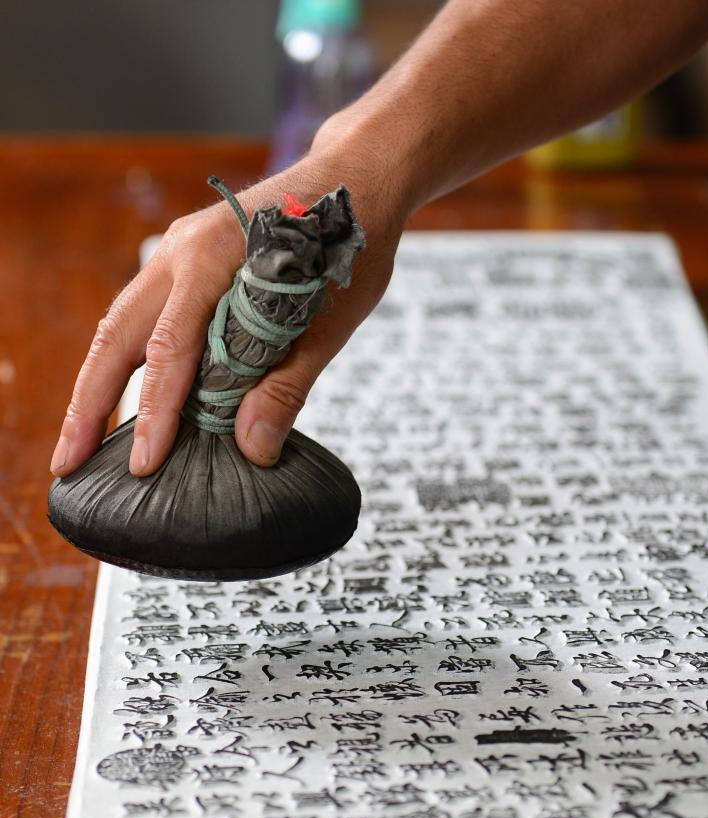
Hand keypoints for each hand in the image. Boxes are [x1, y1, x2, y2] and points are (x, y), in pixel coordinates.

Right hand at [51, 143, 405, 477]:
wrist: (356, 180)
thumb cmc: (347, 245)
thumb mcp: (330, 321)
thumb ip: (287, 384)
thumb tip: (252, 448)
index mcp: (213, 261)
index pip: (171, 351)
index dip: (157, 414)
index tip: (145, 464)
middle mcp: (181, 253)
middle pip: (117, 337)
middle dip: (89, 404)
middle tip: (68, 463)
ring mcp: (179, 253)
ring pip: (122, 326)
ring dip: (98, 384)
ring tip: (82, 440)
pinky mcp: (189, 262)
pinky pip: (145, 316)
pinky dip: (130, 361)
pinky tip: (125, 396)